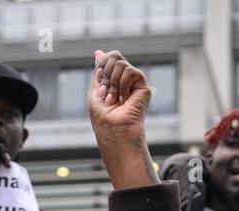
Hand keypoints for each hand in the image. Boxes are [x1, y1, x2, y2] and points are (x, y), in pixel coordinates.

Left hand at [87, 50, 157, 190]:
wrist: (114, 130)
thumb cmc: (102, 118)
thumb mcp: (95, 91)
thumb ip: (98, 71)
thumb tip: (98, 51)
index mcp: (113, 81)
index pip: (107, 59)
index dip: (101, 69)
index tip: (101, 90)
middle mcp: (124, 80)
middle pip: (114, 56)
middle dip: (105, 74)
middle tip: (107, 94)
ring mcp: (134, 83)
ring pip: (120, 62)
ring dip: (113, 83)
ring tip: (115, 100)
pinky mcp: (143, 87)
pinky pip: (130, 71)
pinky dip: (122, 84)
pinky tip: (124, 99)